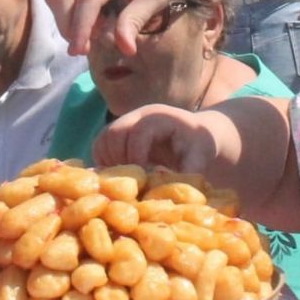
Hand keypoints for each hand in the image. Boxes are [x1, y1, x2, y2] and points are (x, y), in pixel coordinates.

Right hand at [94, 104, 223, 170]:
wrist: (194, 135)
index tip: (142, 180)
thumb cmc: (198, 146)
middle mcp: (139, 115)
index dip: (137, 157)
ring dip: (108, 163)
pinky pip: (100, 145)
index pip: (138, 133)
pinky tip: (120, 176)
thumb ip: (187, 170)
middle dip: (119, 161)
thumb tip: (163, 184)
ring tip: (125, 180)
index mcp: (159, 117)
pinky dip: (104, 162)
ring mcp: (126, 121)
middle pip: (115, 133)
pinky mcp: (118, 132)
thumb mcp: (200, 157)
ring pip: (103, 139)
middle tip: (131, 182)